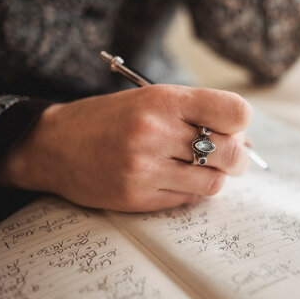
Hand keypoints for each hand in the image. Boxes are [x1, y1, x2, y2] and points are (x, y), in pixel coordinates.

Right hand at [0, 84, 251, 211]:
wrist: (54, 146)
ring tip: (199, 168)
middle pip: (231, 152)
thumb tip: (245, 140)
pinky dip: (191, 190)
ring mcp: (146, 168)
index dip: (239, 122)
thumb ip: (197, 114)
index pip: (235, 111)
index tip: (231, 127)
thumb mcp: (152, 99)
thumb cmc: (110, 119)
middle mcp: (155, 132)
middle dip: (237, 157)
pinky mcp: (138, 197)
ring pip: (214, 182)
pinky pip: (188, 198)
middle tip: (229, 157)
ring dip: (214, 176)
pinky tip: (174, 178)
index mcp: (163, 100)